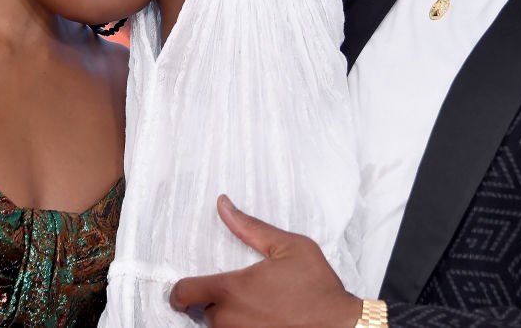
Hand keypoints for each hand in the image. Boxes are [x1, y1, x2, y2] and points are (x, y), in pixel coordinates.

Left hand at [170, 195, 361, 327]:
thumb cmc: (317, 287)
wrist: (339, 326)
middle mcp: (229, 320)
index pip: (183, 293)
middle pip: (202, 312)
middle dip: (214, 303)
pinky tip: (261, 321)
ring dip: (227, 319)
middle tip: (237, 293)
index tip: (187, 288)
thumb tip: (223, 205)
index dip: (180, 290)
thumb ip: (250, 227)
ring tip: (253, 308)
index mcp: (232, 290)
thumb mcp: (287, 246)